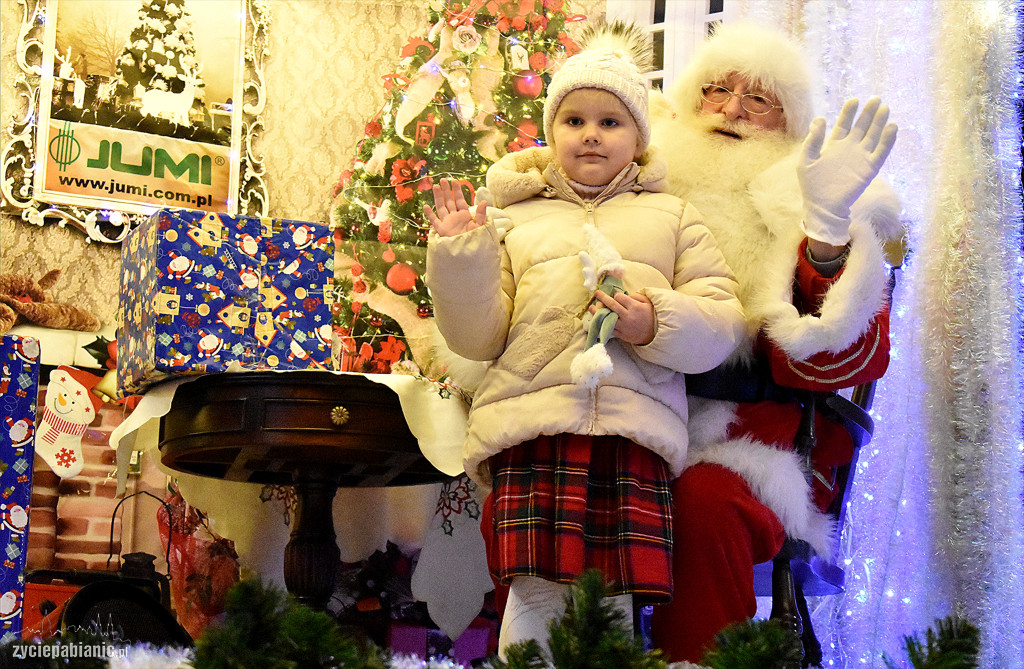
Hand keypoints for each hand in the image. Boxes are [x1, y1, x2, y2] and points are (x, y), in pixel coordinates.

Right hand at [423, 178, 486, 236]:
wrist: (469, 252)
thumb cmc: (476, 239)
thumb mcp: (480, 225)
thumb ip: (480, 214)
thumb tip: (484, 201)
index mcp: (464, 215)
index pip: (459, 200)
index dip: (457, 190)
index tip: (454, 181)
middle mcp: (455, 217)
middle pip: (449, 201)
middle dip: (446, 190)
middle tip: (443, 179)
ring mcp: (447, 223)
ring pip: (441, 207)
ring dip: (438, 197)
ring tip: (436, 186)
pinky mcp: (442, 230)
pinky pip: (434, 221)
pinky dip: (430, 214)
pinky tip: (426, 206)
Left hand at [590, 290, 655, 345]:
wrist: (655, 334)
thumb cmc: (652, 316)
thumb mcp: (648, 303)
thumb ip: (636, 296)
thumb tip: (624, 295)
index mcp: (635, 307)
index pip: (620, 297)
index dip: (617, 295)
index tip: (616, 296)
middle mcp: (628, 316)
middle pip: (612, 305)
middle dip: (602, 298)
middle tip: (596, 293)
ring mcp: (624, 327)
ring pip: (608, 318)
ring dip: (598, 312)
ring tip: (591, 307)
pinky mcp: (621, 335)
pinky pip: (609, 329)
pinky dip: (602, 324)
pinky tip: (597, 320)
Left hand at [798, 97, 897, 245]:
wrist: (823, 207)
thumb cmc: (812, 186)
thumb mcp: (806, 160)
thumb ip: (812, 140)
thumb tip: (819, 118)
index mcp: (834, 145)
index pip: (844, 124)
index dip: (849, 112)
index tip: (854, 100)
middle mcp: (850, 148)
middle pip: (862, 126)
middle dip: (868, 112)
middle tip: (876, 99)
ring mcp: (861, 157)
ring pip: (873, 136)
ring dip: (880, 122)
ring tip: (885, 109)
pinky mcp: (869, 168)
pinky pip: (881, 152)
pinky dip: (887, 140)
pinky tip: (892, 127)